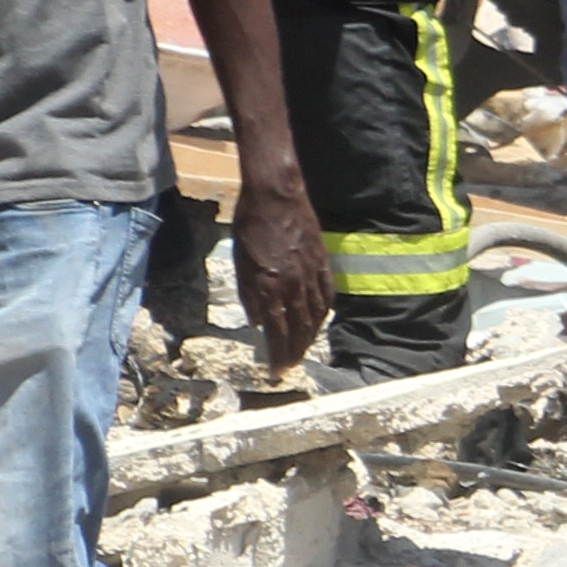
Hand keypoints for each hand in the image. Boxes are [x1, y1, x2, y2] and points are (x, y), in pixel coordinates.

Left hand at [230, 167, 330, 373]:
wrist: (275, 195)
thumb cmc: (249, 226)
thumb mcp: (240, 262)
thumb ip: (249, 295)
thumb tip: (259, 322)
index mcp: (270, 286)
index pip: (277, 331)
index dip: (277, 354)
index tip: (275, 372)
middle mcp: (293, 284)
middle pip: (298, 328)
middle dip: (295, 351)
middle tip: (290, 368)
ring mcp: (311, 273)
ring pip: (315, 315)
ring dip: (310, 337)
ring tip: (304, 350)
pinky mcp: (322, 261)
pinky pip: (327, 294)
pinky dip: (324, 311)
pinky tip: (321, 320)